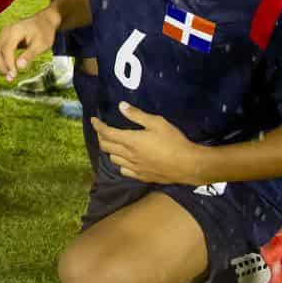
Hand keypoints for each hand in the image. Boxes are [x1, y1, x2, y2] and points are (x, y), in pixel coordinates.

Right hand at [0, 10, 58, 79]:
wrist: (45, 21)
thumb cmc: (44, 31)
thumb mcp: (41, 44)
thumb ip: (30, 55)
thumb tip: (20, 66)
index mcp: (15, 30)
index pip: (7, 49)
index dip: (8, 63)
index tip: (13, 74)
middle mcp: (7, 31)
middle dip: (3, 65)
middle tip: (10, 78)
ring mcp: (5, 33)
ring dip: (1, 64)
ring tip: (9, 76)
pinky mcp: (6, 37)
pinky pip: (0, 49)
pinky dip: (3, 60)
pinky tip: (9, 68)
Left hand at [92, 103, 209, 184]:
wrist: (187, 165)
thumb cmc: (173, 141)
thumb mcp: (157, 123)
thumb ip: (137, 115)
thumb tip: (121, 106)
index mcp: (131, 141)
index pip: (107, 133)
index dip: (98, 126)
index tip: (94, 120)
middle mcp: (129, 155)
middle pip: (106, 146)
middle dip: (101, 137)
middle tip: (103, 130)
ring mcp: (134, 167)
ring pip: (113, 159)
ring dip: (110, 150)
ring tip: (114, 143)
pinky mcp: (141, 176)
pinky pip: (124, 170)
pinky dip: (120, 163)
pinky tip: (126, 160)